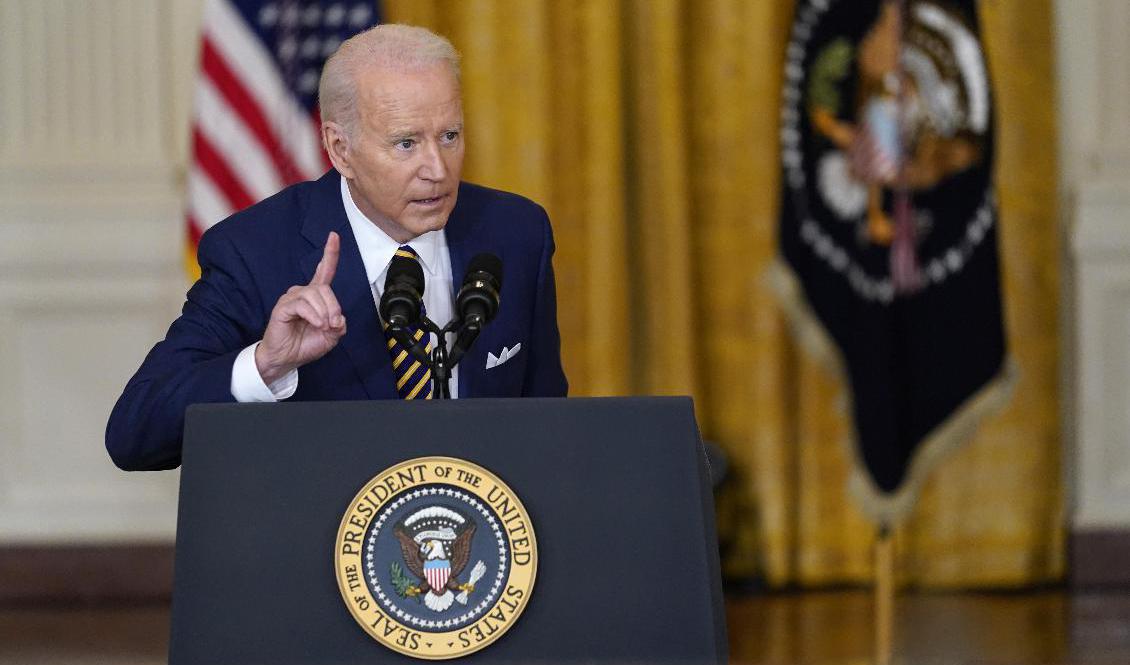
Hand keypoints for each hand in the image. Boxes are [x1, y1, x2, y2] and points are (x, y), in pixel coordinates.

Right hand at [255, 232, 346, 383]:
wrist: (286, 358)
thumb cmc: (305, 345)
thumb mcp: (331, 336)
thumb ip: (339, 324)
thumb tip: (339, 318)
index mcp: (316, 296)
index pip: (324, 270)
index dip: (330, 253)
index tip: (334, 236)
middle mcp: (304, 293)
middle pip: (325, 288)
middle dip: (334, 307)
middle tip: (334, 324)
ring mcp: (292, 298)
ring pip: (316, 295)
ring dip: (324, 312)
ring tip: (323, 326)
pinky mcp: (283, 306)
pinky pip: (302, 304)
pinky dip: (314, 315)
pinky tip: (316, 324)